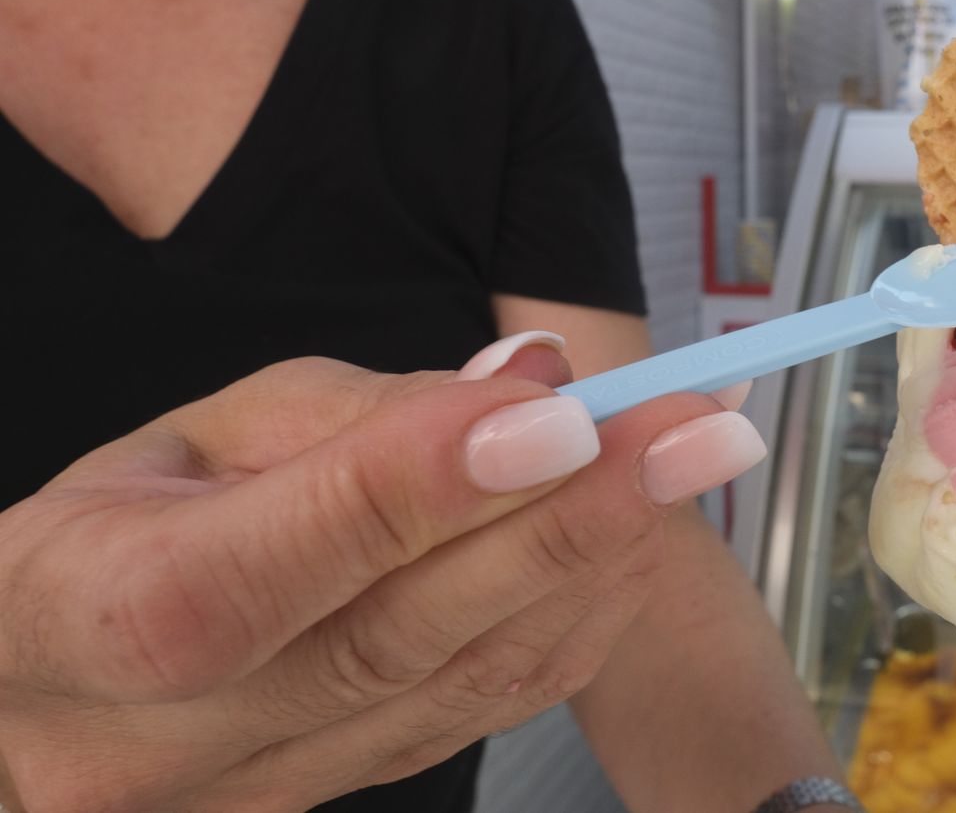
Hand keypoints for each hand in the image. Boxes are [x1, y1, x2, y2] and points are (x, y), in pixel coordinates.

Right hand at [0, 338, 765, 812]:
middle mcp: (158, 744)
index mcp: (86, 612)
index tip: (559, 418)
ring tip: (692, 463)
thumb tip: (533, 383)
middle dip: (564, 519)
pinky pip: (478, 715)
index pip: (261, 566)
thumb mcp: (207, 432)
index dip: (418, 491)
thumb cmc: (131, 526)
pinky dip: (573, 621)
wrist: (64, 676)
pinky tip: (635, 542)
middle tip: (693, 429)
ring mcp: (252, 796)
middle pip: (389, 639)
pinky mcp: (333, 800)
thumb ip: (367, 415)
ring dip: (596, 564)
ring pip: (454, 687)